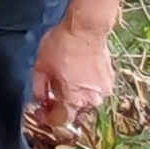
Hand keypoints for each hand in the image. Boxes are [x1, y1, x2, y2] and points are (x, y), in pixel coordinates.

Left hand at [27, 5, 118, 143]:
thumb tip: (42, 100)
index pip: (60, 121)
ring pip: (84, 101)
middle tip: (50, 93)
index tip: (40, 111)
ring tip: (63, 80)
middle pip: (73, 112)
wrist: (87, 27)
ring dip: (73, 95)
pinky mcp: (110, 80)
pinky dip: (84, 86)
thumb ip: (39, 89)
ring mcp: (104, 90)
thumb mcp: (41, 66)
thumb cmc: (63, 45)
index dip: (46, 118)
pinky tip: (76, 73)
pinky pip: (93, 89)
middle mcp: (92, 100)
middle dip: (60, 105)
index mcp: (74, 100)